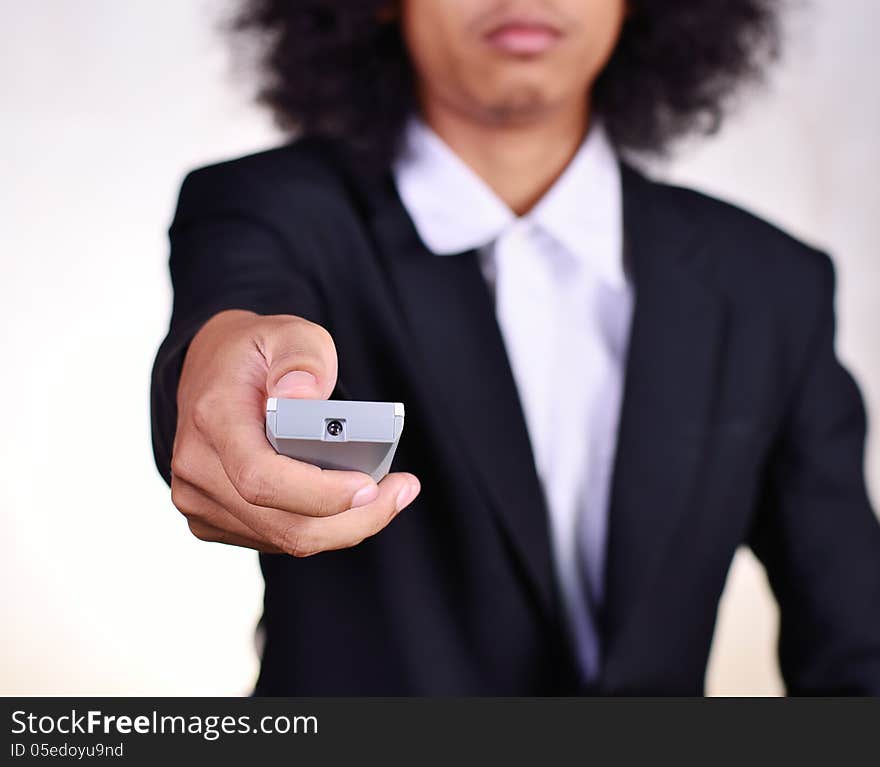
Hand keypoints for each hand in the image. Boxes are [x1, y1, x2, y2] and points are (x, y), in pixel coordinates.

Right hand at [169, 310, 420, 554]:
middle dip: (354, 518)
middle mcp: (197, 468)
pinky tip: (351, 501)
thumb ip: (302, 356)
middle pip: (283, 524)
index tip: (371, 485)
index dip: (320, 494)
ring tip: (388, 493)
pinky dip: (322, 527)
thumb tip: (305, 394)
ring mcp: (200, 500)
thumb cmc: (256, 353)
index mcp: (212, 419)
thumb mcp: (288, 332)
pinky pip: (277, 540)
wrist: (211, 370)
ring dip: (345, 525)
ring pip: (286, 539)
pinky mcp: (213, 519)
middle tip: (401, 492)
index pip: (261, 478)